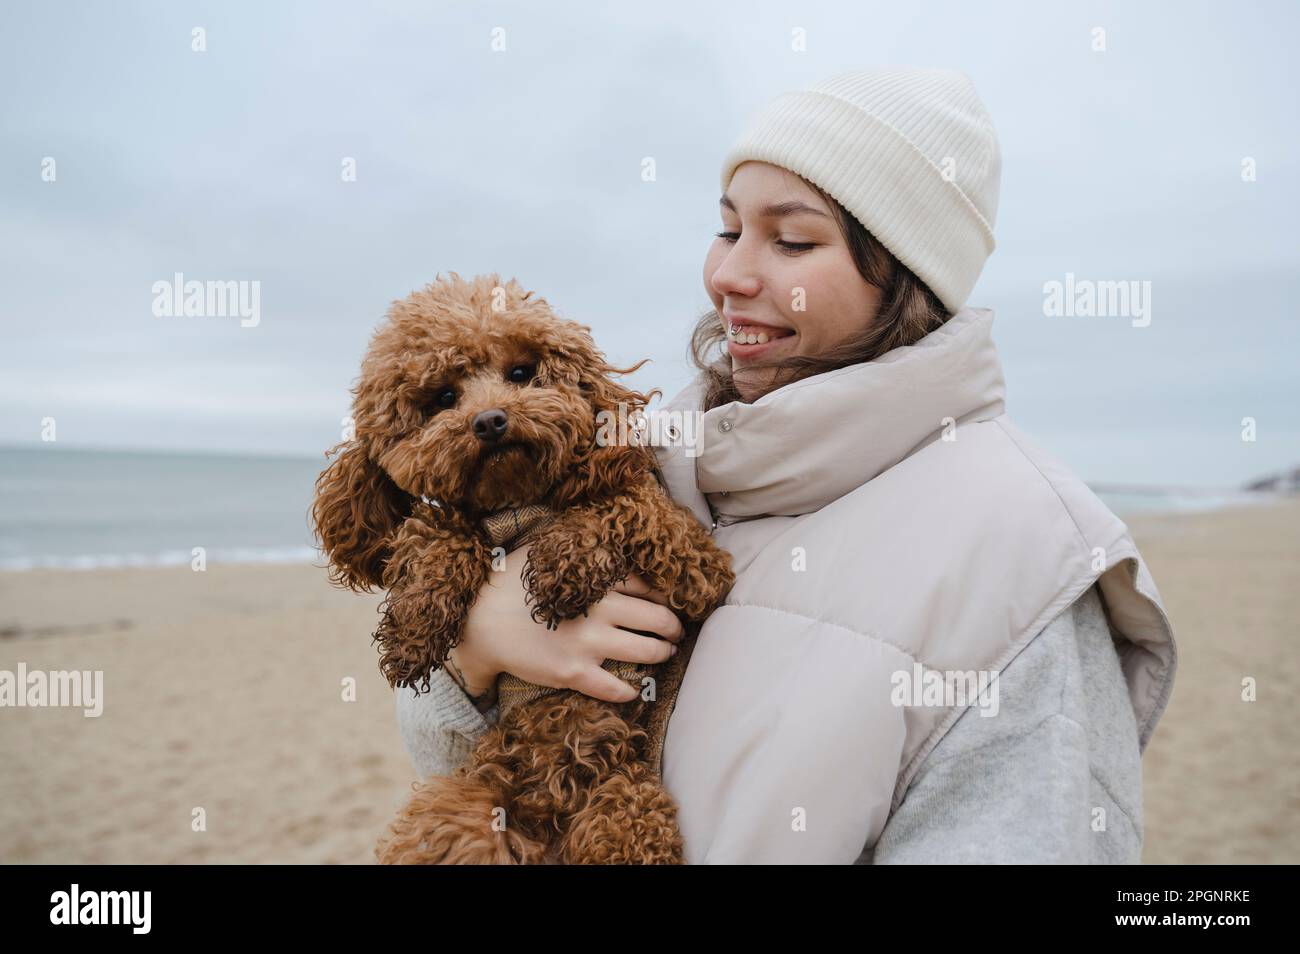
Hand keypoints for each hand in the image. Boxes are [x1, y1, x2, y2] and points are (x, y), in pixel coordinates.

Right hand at [452, 542, 684, 703]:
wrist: (479, 619)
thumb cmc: (512, 582)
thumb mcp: (551, 554)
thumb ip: (584, 553)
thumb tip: (609, 548)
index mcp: (597, 579)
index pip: (650, 588)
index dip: (667, 599)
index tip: (672, 605)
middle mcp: (601, 610)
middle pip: (658, 620)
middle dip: (674, 628)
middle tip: (677, 634)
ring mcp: (589, 643)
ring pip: (647, 652)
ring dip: (662, 655)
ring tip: (665, 655)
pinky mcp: (574, 672)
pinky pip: (616, 688)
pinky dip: (631, 690)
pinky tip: (634, 689)